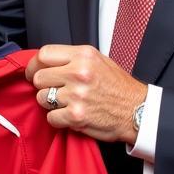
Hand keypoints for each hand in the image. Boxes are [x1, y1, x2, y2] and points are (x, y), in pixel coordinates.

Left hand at [26, 44, 147, 143]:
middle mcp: (79, 72)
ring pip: (42, 98)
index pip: (44, 54)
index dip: (34, 65)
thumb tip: (46, 62)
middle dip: (42, 86)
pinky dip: (58, 119)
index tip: (34, 72)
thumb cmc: (119, 87)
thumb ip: (73, 59)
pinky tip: (70, 115)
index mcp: (84, 55)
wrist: (138, 111)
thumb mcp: (99, 61)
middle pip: (39, 77)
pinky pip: (51, 117)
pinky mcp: (76, 115)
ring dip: (50, 103)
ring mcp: (77, 95)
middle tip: (52, 90)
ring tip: (66, 103)